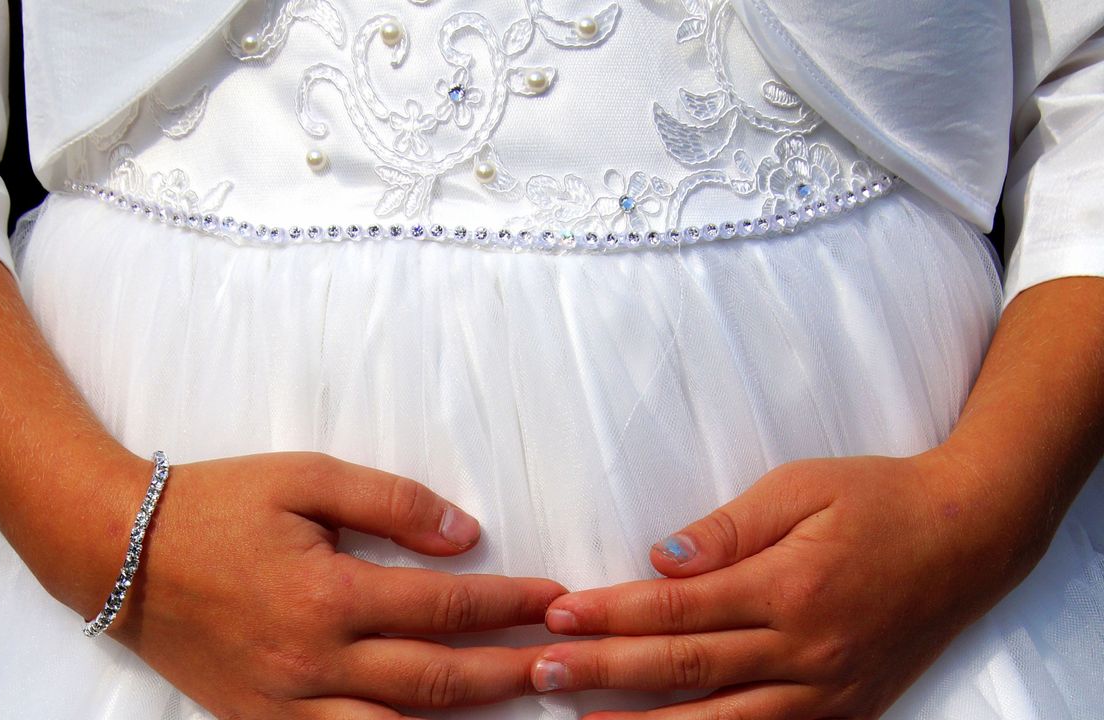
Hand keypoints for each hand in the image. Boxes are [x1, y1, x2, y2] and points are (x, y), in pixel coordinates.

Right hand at [67, 451, 564, 718]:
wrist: (119, 554)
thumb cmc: (216, 505)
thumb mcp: (305, 477)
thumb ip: (392, 502)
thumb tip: (466, 536)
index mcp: (329, 595)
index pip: (446, 605)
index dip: (509, 603)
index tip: (555, 597)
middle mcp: (315, 663)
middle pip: (438, 680)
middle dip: (510, 671)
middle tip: (564, 663)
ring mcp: (288, 707)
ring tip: (521, 709)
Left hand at [525, 452, 1042, 719]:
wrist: (971, 536)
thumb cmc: (878, 498)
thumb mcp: (800, 487)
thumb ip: (728, 528)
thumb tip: (660, 559)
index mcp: (788, 587)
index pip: (678, 607)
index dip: (612, 613)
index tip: (559, 616)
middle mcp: (805, 649)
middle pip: (686, 667)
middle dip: (606, 671)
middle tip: (541, 672)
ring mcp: (827, 690)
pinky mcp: (845, 710)